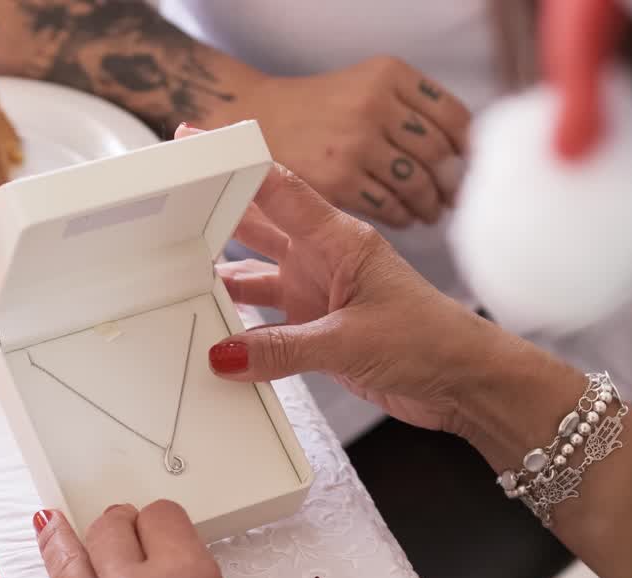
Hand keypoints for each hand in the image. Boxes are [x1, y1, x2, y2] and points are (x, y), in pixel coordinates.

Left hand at [34, 503, 282, 577]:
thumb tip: (169, 569)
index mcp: (185, 577)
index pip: (159, 515)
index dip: (163, 519)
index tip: (162, 523)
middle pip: (109, 527)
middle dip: (121, 524)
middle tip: (127, 527)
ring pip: (68, 560)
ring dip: (67, 541)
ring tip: (52, 525)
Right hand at [196, 136, 510, 433]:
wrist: (464, 382)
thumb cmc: (431, 341)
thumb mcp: (350, 342)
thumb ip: (283, 349)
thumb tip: (224, 354)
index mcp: (339, 242)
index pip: (280, 191)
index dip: (236, 164)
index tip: (198, 140)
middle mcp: (324, 260)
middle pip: (259, 226)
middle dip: (216, 211)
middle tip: (168, 201)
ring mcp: (320, 294)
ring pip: (257, 274)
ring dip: (223, 274)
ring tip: (176, 269)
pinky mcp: (319, 329)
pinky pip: (267, 321)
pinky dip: (241, 326)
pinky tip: (214, 327)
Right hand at [207, 56, 471, 228]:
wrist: (256, 120)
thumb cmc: (322, 108)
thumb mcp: (368, 84)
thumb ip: (414, 107)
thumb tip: (467, 150)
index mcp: (389, 75)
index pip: (454, 116)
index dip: (470, 147)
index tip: (471, 165)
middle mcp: (375, 104)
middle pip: (439, 155)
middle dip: (451, 183)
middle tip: (452, 197)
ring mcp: (356, 144)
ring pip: (417, 185)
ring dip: (430, 205)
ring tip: (430, 211)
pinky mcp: (338, 180)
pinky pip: (389, 206)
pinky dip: (402, 216)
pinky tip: (403, 216)